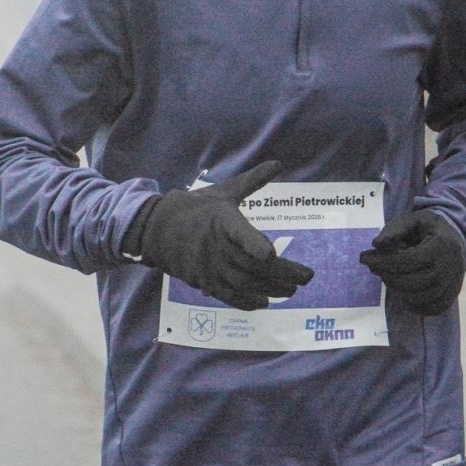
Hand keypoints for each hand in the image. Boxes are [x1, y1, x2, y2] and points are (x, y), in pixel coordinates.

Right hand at [128, 160, 313, 310]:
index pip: (238, 232)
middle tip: (307, 278)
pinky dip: (247, 302)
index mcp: (221, 219)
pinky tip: (265, 302)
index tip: (270, 252)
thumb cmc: (197, 207)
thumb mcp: (225, 191)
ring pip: (244, 283)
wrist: (158, 230)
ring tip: (291, 291)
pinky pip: (228, 296)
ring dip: (270, 289)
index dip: (253, 244)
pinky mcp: (204, 282)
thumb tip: (278, 163)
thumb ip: (253, 181)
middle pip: (252, 264)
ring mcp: (209, 266)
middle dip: (282, 273)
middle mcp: (216, 245)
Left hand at [358, 209, 465, 315]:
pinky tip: (401, 293)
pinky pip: (432, 309)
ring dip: (398, 290)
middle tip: (373, 267)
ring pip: (421, 297)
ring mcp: (453, 284)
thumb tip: (376, 244)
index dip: (384, 262)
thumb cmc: (427, 228)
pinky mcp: (451, 295)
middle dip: (387, 276)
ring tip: (387, 277)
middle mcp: (450, 267)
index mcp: (442, 245)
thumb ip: (394, 229)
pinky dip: (414, 306)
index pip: (409, 260)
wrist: (454, 238)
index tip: (364, 258)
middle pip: (413, 281)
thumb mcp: (412, 220)